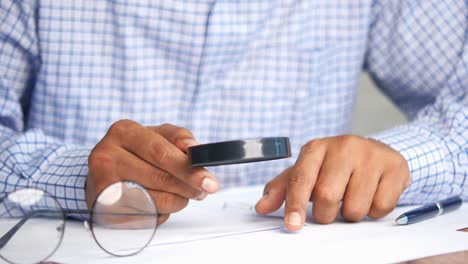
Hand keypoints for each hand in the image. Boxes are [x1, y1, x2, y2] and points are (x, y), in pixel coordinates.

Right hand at [86, 120, 218, 224]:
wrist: (103, 171)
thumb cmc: (136, 152)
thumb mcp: (158, 136)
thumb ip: (178, 138)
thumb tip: (194, 148)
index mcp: (124, 131)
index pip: (161, 152)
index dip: (188, 169)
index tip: (209, 181)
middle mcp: (107, 155)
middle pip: (158, 177)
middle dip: (187, 187)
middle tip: (203, 191)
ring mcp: (102, 183)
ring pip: (153, 200)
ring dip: (175, 202)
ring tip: (180, 195)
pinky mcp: (103, 208)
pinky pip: (143, 216)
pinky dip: (159, 212)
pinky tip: (157, 203)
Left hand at [255, 135, 410, 230]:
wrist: (376, 151)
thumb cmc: (335, 165)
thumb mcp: (307, 172)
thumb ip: (282, 189)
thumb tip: (262, 206)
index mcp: (317, 148)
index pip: (301, 179)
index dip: (295, 205)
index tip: (293, 225)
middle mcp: (344, 146)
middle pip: (327, 196)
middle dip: (325, 214)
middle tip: (329, 210)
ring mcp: (371, 154)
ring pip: (355, 206)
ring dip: (350, 214)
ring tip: (351, 199)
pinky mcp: (395, 166)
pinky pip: (381, 207)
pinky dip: (373, 211)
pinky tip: (370, 196)